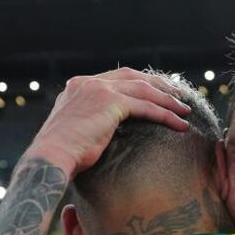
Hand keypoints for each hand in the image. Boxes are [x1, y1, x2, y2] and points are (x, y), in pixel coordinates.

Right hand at [22, 68, 191, 177]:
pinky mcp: (110, 102)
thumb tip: (104, 132)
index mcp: (78, 86)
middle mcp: (88, 82)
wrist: (50, 158)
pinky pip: (146, 107)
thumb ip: (90, 122)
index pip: (115, 77)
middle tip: (177, 95)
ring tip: (184, 110)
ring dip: (167, 100)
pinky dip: (166, 115)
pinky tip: (180, 124)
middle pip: (132, 76)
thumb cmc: (61, 156)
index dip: (139, 83)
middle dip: (158, 85)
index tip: (156, 92)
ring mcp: (98, 89)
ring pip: (143, 90)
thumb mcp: (75, 131)